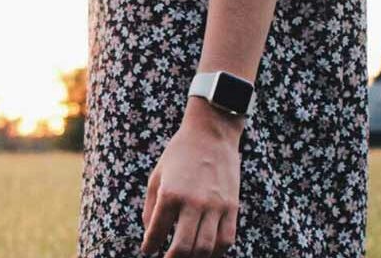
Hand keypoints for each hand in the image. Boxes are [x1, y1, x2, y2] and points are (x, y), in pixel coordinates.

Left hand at [140, 98, 242, 257]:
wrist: (211, 133)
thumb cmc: (179, 155)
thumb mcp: (156, 177)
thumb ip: (150, 209)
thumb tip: (150, 238)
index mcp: (170, 194)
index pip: (156, 233)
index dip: (149, 246)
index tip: (148, 250)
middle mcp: (193, 202)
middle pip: (183, 248)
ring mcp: (215, 206)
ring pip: (206, 248)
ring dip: (194, 257)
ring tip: (186, 255)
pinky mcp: (232, 206)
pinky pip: (226, 239)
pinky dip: (215, 251)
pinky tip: (206, 250)